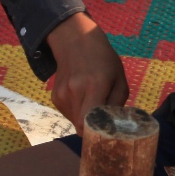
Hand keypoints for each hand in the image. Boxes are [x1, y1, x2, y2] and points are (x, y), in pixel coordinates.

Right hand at [44, 12, 128, 127]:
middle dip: (93, 127)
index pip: (90, 123)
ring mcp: (62, 94)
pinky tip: (81, 96)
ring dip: (85, 118)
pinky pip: (68, 114)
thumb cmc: (104, 61)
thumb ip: (117, 105)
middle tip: (102, 118)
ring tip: (91, 100)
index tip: (105, 133)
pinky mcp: (55, 97)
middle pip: (82, 126)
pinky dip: (77, 111)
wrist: (76, 42)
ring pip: (75, 122)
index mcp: (95, 86)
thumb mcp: (120, 79)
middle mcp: (75, 91)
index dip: (97, 132)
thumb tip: (112, 127)